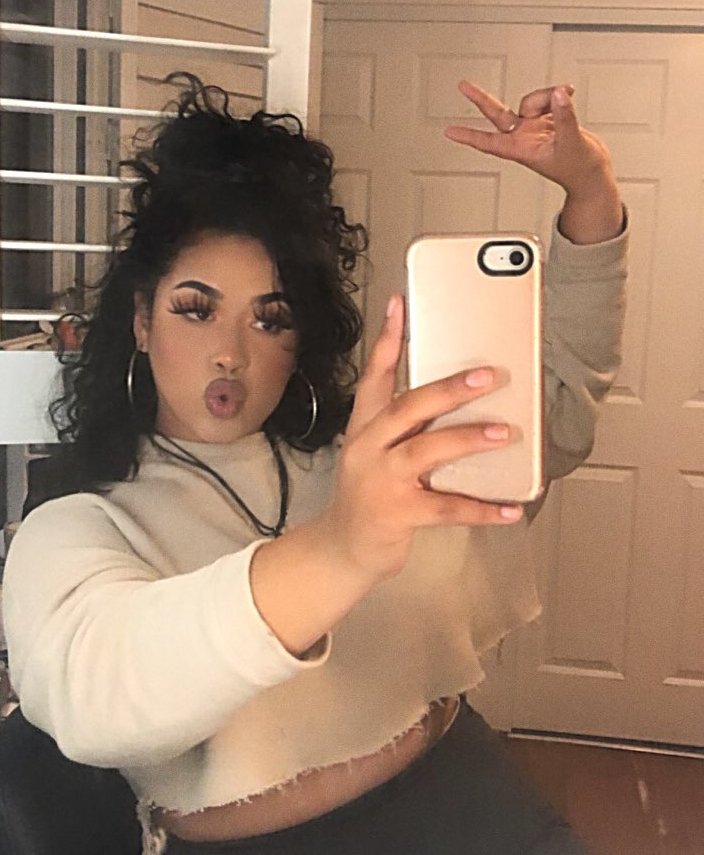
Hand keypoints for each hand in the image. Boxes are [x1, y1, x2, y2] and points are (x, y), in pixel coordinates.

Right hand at [323, 294, 522, 584]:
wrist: (343, 549)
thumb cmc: (370, 495)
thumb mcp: (378, 452)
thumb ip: (409, 427)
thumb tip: (464, 403)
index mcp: (365, 427)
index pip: (375, 376)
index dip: (389, 340)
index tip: (401, 304)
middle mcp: (368, 448)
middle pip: (407, 407)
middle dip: (448, 389)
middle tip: (487, 376)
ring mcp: (381, 480)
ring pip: (426, 451)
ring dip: (467, 439)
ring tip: (504, 434)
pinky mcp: (397, 514)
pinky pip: (446, 508)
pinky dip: (481, 508)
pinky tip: (510, 507)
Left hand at [445, 80, 611, 200]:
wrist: (593, 172)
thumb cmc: (579, 169)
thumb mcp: (572, 142)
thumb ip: (564, 117)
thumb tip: (558, 94)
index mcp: (521, 149)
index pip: (489, 142)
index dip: (469, 137)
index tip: (450, 132)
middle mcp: (524, 136)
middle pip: (498, 114)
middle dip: (482, 99)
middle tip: (463, 86)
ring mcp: (535, 127)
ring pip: (531, 100)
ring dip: (548, 95)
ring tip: (566, 97)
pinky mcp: (549, 119)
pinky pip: (548, 98)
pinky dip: (558, 95)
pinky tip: (568, 95)